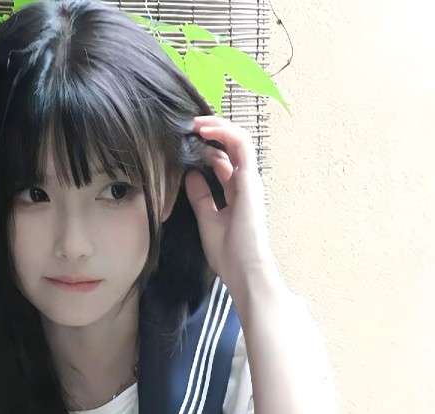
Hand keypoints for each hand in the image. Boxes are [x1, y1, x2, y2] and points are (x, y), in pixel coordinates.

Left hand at [183, 114, 279, 304]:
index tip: (185, 142)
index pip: (222, 161)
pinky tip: (206, 129)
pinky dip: (224, 132)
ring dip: (217, 126)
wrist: (243, 269)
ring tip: (195, 122)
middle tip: (189, 125)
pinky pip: (241, 145)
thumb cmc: (228, 252)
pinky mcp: (250, 180)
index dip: (205, 149)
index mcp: (235, 193)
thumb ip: (201, 197)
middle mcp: (245, 183)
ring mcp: (249, 179)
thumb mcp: (206, 220)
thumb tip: (191, 174)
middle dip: (212, 132)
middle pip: (231, 147)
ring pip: (238, 139)